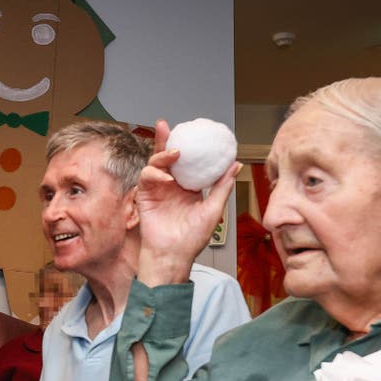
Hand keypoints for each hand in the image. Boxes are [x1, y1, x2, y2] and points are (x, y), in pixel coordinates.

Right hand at [135, 119, 240, 285]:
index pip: (187, 162)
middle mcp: (171, 185)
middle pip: (166, 157)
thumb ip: (222, 187)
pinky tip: (165, 177)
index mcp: (188, 187)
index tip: (194, 131)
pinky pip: (146, 177)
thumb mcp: (213, 209)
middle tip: (165, 125)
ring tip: (174, 153)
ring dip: (161, 155)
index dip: (188, 146)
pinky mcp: (144, 196)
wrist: (173, 255)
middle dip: (163, 139)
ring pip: (155, 163)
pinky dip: (154, 173)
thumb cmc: (193, 238)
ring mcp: (157, 190)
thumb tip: (236, 165)